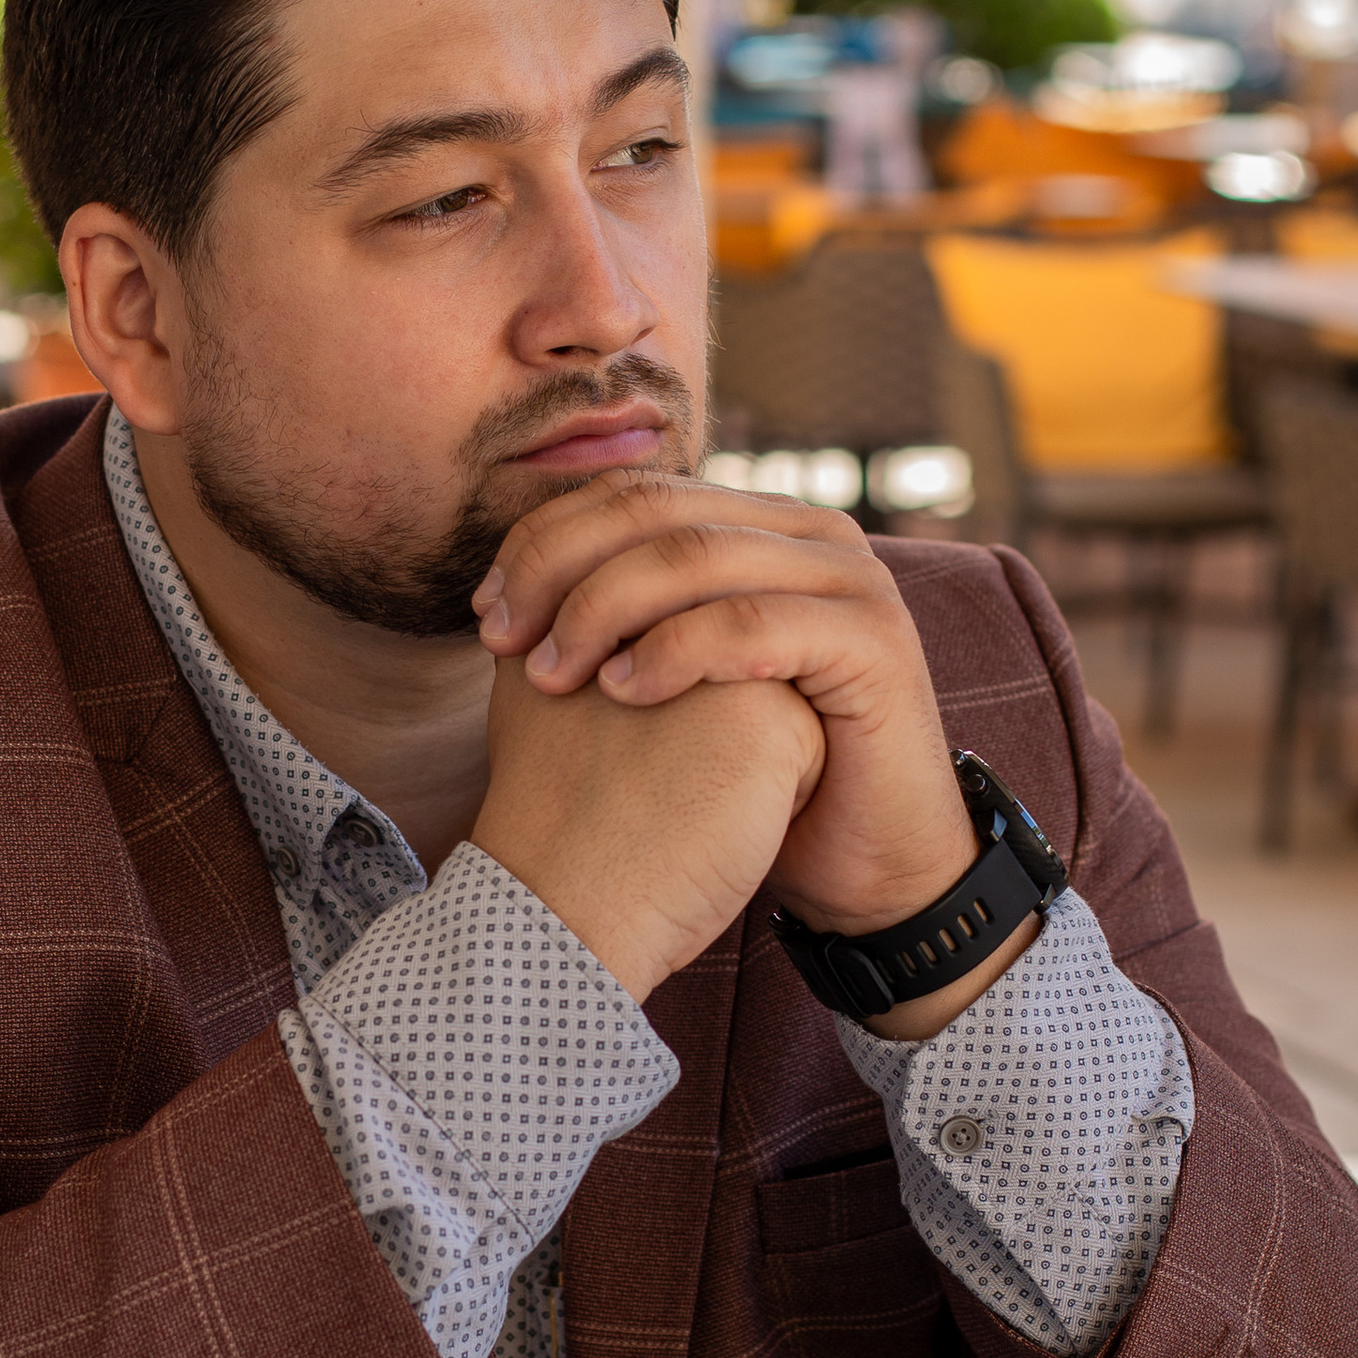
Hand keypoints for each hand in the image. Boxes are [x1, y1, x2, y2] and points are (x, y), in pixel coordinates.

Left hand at [476, 474, 1025, 1033]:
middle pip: (655, 509)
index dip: (544, 542)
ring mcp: (851, 580)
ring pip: (695, 555)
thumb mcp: (677, 683)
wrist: (865, 863)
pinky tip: (621, 692)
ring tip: (553, 675)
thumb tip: (505, 589)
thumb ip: (618, 621)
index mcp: (759, 527)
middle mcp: (810, 533)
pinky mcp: (873, 640)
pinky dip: (674, 649)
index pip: (632, 494)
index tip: (485, 613)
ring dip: (603, 606)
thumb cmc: (757, 780)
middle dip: (559, 568)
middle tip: (504, 638)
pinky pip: (751, 622)